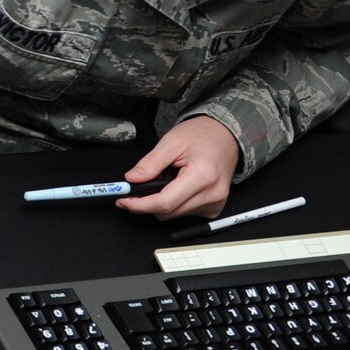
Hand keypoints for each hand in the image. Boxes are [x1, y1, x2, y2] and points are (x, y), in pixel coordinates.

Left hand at [118, 115, 239, 218]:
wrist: (226, 137)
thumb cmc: (202, 135)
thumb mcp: (171, 142)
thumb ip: (150, 163)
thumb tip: (132, 179)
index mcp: (203, 176)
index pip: (165, 202)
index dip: (139, 204)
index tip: (122, 200)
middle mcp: (212, 194)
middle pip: (167, 212)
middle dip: (146, 203)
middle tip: (135, 187)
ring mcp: (215, 204)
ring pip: (173, 214)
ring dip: (161, 202)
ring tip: (165, 179)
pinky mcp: (214, 209)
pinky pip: (184, 213)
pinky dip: (173, 202)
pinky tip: (176, 186)